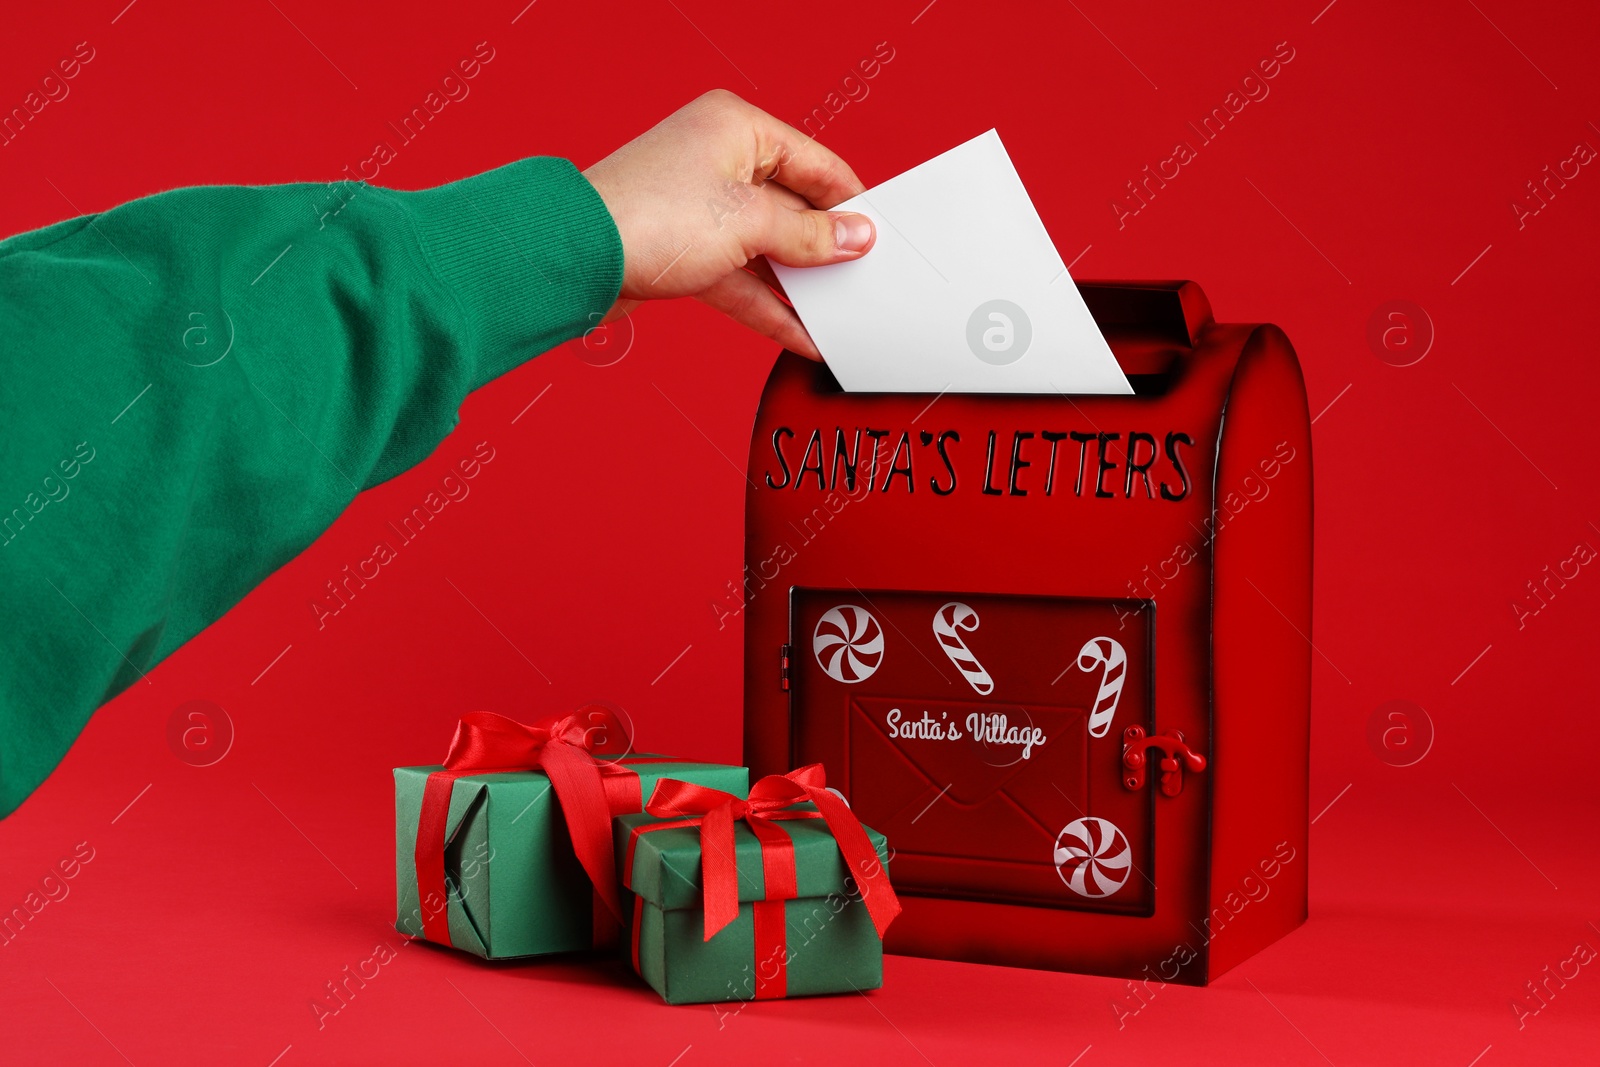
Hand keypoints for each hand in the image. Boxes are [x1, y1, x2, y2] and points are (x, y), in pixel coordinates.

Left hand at [582, 90, 874, 359]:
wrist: (573, 260)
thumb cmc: (650, 217)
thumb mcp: (750, 224)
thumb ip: (811, 236)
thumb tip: (855, 237)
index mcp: (737, 127)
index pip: (814, 162)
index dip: (849, 201)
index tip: (879, 235)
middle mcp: (717, 159)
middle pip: (790, 208)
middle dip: (824, 250)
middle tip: (863, 280)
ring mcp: (698, 208)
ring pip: (764, 249)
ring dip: (798, 287)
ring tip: (837, 317)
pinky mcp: (682, 252)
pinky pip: (739, 279)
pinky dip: (767, 305)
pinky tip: (799, 334)